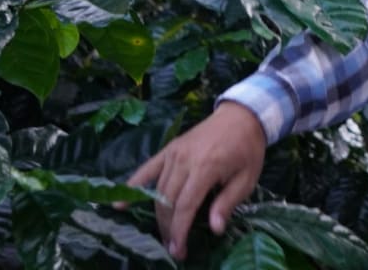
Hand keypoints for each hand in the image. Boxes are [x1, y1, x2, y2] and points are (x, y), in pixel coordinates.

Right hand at [125, 101, 266, 259]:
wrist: (241, 116)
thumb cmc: (247, 149)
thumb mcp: (247, 178)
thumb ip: (228, 203)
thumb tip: (214, 229)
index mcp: (206, 167)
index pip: (185, 206)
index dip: (179, 230)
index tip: (178, 250)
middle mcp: (185, 160)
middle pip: (167, 201)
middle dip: (167, 228)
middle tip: (173, 247)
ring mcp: (173, 153)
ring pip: (157, 190)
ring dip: (157, 215)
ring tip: (164, 234)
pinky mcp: (168, 149)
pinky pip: (146, 169)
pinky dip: (133, 186)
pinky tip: (119, 204)